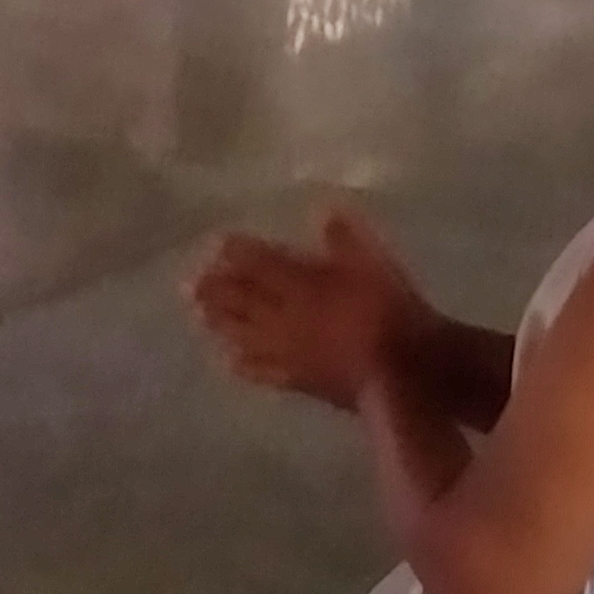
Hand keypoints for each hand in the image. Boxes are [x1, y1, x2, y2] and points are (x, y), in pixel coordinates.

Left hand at [190, 209, 436, 412]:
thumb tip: (324, 212)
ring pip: (244, 334)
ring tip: (199, 316)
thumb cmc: (389, 314)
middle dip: (216, 290)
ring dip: (219, 323)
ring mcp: (288, 351)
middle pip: (241, 300)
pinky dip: (244, 364)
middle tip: (190, 284)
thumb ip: (346, 239)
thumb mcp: (374, 265)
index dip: (238, 253)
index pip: (260, 264)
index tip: (218, 244)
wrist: (402, 376)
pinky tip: (231, 362)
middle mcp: (285, 316)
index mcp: (301, 284)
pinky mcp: (298, 381)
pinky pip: (263, 371)